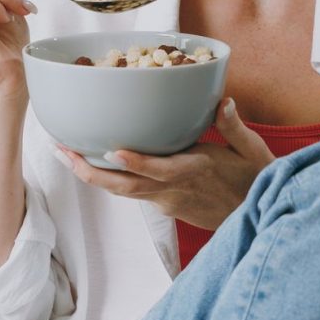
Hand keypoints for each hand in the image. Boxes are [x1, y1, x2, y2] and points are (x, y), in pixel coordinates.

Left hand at [55, 98, 275, 230]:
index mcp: (195, 170)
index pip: (161, 170)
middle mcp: (174, 189)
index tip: (112, 150)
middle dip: (91, 171)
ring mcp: (167, 201)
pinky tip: (93, 163)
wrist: (257, 218)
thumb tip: (223, 101)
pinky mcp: (166, 206)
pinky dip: (111, 179)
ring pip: (124, 192)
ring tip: (66, 154)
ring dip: (93, 175)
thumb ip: (233, 126)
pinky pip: (133, 193)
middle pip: (126, 186)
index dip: (137, 162)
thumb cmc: (256, 180)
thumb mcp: (252, 151)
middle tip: (62, 151)